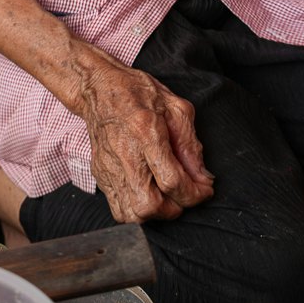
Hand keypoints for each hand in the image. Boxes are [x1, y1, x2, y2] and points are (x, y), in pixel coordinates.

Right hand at [73, 49, 214, 222]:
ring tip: (166, 197)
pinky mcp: (100, 175)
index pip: (172, 181)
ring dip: (155, 213)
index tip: (204, 190)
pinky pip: (118, 209)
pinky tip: (148, 193)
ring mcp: (109, 167)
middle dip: (175, 208)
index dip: (194, 193)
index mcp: (146, 133)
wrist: (99, 88)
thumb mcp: (175, 108)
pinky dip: (137, 210)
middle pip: (149, 206)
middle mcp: (125, 155)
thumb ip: (191, 144)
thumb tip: (202, 176)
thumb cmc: (137, 93)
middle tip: (184, 194)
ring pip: (131, 214)